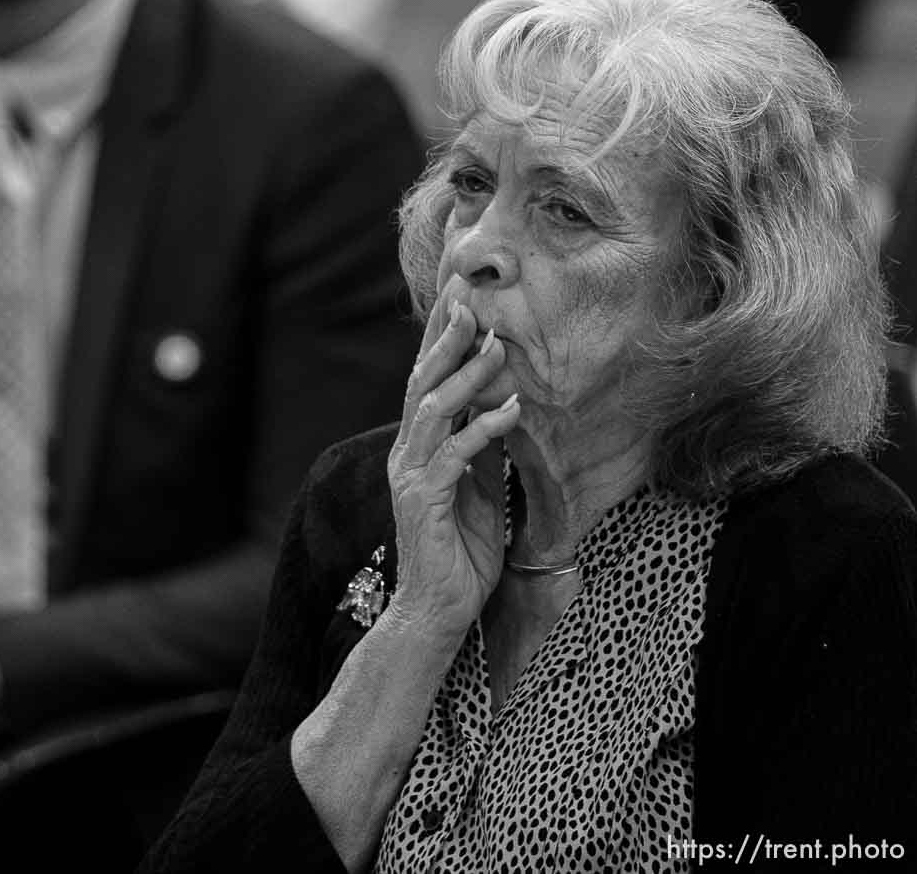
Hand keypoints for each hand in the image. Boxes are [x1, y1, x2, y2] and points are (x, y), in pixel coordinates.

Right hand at [386, 288, 519, 639]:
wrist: (437, 613)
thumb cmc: (459, 555)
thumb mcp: (478, 491)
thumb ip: (480, 452)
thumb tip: (499, 408)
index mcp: (415, 449)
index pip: (424, 383)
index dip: (439, 342)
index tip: (460, 304)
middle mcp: (405, 454)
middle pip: (420, 383)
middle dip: (444, 341)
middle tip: (469, 303)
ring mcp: (410, 476)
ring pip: (433, 410)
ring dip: (466, 375)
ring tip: (497, 347)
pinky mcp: (424, 501)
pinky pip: (456, 455)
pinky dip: (484, 428)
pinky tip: (511, 409)